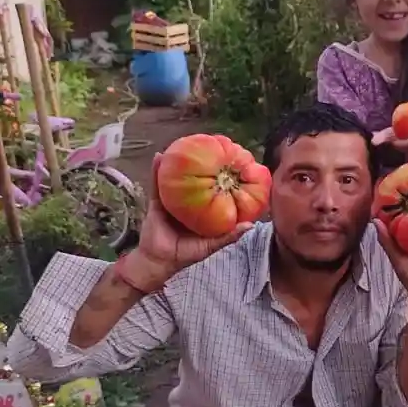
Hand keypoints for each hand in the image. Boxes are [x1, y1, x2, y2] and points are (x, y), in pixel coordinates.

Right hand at [127, 154, 253, 288]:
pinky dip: (157, 171)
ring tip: (183, 145)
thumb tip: (251, 225)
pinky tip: (160, 157)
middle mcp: (188, 204)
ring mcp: (172, 201)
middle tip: (209, 148)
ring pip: (176, 179)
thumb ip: (229, 236)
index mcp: (202, 211)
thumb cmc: (186, 255)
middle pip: (196, 181)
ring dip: (178, 164)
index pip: (214, 191)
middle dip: (201, 166)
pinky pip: (156, 184)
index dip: (223, 179)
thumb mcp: (211, 245)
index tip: (232, 164)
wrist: (159, 262)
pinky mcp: (157, 202)